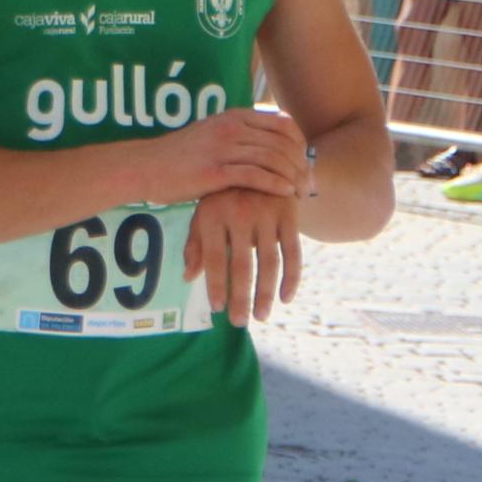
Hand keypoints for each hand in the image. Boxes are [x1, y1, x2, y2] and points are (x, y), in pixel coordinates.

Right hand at [162, 102, 309, 201]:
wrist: (144, 167)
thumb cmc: (178, 157)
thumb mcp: (211, 135)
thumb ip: (237, 136)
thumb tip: (263, 145)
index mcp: (233, 116)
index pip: (282, 123)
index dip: (300, 142)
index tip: (307, 162)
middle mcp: (231, 128)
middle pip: (282, 142)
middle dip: (302, 163)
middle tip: (311, 182)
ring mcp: (223, 148)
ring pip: (272, 158)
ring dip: (293, 176)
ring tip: (303, 192)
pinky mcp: (215, 171)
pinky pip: (255, 175)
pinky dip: (276, 184)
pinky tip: (286, 194)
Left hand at [188, 185, 302, 325]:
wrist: (261, 159)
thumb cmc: (225, 194)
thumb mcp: (205, 212)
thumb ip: (197, 244)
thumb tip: (189, 277)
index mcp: (213, 214)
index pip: (215, 258)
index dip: (216, 285)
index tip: (217, 309)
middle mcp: (240, 213)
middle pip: (242, 264)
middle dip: (241, 297)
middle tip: (239, 322)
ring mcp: (267, 213)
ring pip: (269, 262)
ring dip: (266, 293)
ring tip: (261, 316)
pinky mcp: (288, 214)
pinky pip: (293, 252)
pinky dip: (292, 278)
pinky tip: (286, 298)